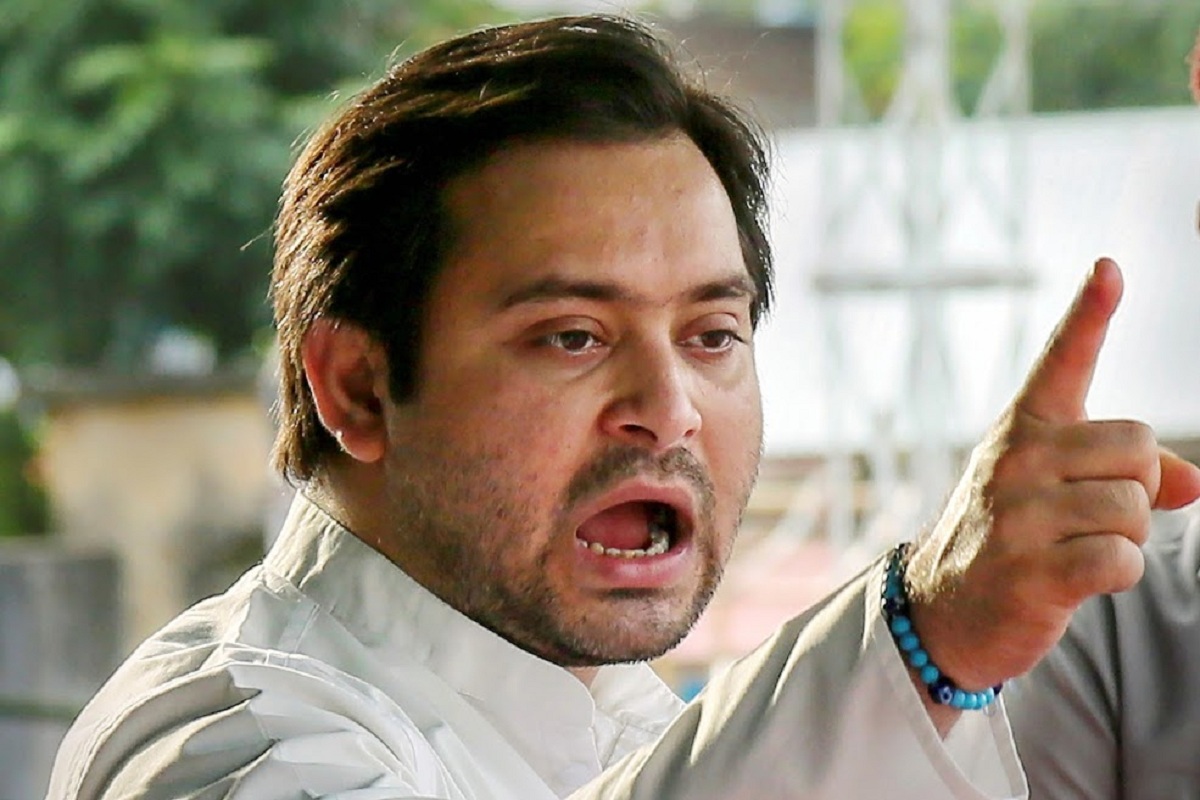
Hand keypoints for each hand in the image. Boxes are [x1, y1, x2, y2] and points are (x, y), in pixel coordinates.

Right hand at [905, 258, 1199, 691]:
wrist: (940, 610)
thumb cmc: (1009, 540)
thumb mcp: (1054, 492)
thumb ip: (1124, 475)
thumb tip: (1198, 484)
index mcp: (1021, 429)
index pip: (1060, 359)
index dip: (1089, 311)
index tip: (1110, 266)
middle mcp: (1015, 460)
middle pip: (1136, 446)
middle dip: (1138, 488)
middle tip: (1096, 516)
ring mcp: (1016, 515)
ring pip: (1134, 506)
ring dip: (1126, 537)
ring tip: (1078, 550)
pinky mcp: (1027, 571)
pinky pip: (1119, 557)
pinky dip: (1118, 573)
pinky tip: (1081, 579)